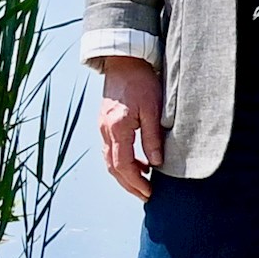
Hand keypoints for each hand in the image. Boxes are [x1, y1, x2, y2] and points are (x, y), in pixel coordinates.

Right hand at [94, 60, 164, 198]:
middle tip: (146, 195)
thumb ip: (152, 137)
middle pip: (112, 167)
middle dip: (129, 184)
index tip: (149, 193)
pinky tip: (139, 163)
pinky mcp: (105, 122)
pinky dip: (121, 162)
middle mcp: (105, 129)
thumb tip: (155, 163)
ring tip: (144, 183)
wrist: (125, 61)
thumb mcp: (153, 109)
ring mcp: (102, 126)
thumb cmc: (142, 82)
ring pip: (109, 160)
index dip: (136, 182)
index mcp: (117, 127)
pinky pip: (110, 149)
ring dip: (124, 175)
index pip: (123, 165)